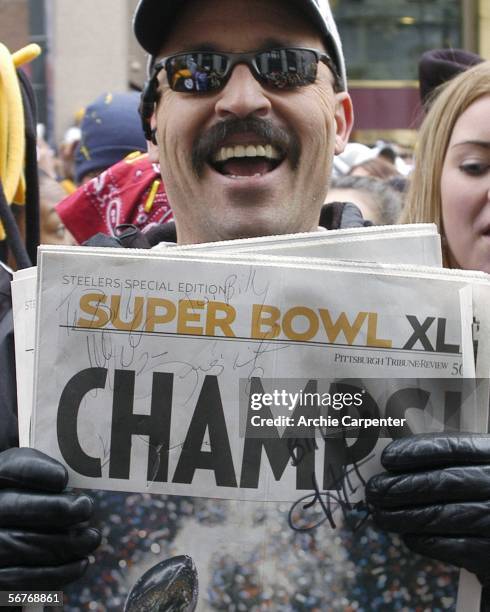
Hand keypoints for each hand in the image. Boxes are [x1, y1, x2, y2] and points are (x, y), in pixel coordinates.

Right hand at [0, 447, 100, 588]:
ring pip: (22, 547)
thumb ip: (41, 468)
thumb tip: (69, 474)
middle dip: (57, 510)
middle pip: (15, 509)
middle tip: (86, 508)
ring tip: (92, 538)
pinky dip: (56, 574)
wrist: (8, 530)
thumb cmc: (23, 497)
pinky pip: (23, 581)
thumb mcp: (24, 474)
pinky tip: (80, 564)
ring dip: (66, 544)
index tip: (62, 478)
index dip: (35, 472)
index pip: (9, 470)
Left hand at [366, 433, 489, 586]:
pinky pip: (449, 546)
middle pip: (440, 483)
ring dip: (402, 516)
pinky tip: (407, 536)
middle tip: (374, 490)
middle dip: (400, 487)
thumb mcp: (477, 467)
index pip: (451, 448)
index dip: (415, 452)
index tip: (388, 458)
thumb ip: (448, 462)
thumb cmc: (485, 493)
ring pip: (439, 515)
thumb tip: (396, 466)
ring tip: (380, 515)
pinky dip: (422, 541)